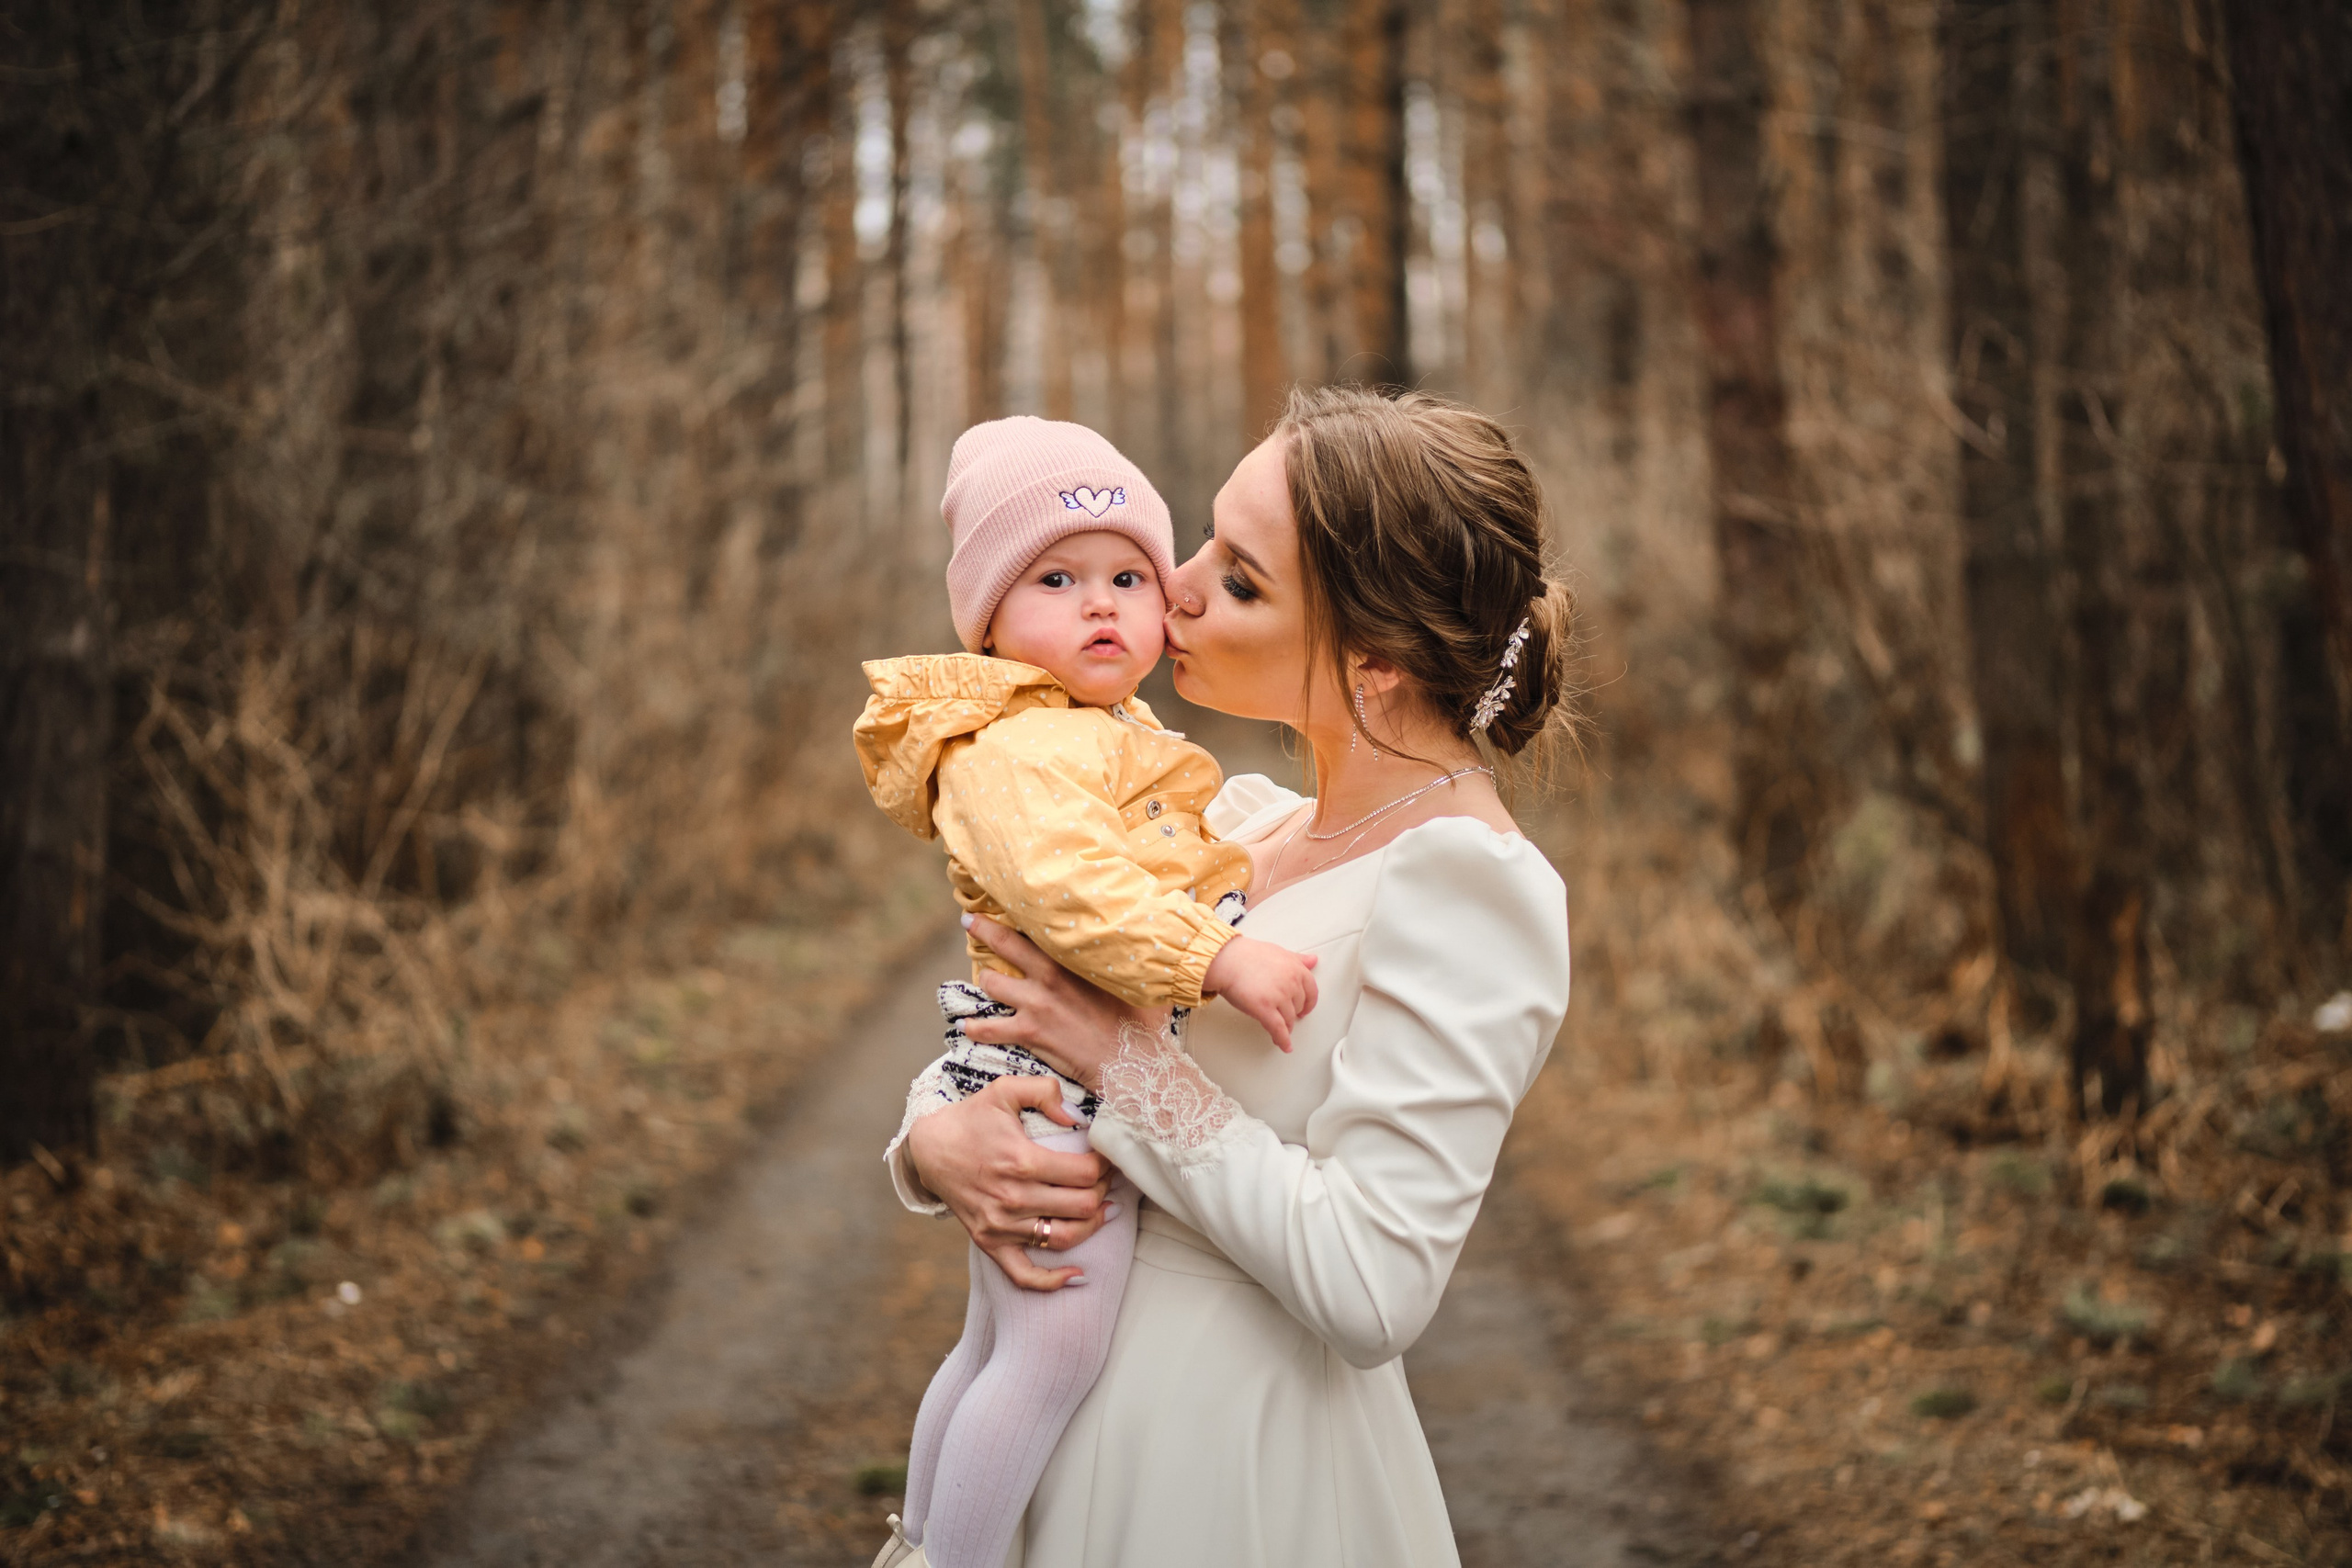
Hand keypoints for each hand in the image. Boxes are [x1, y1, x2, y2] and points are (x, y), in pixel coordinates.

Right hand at [904, 1075, 1115, 1290]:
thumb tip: (1076, 1116)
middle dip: (1103, 1191)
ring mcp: (1001, 1225)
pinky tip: (1077, 1274)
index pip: (1085, 1173)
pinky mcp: (989, 1243)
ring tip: (1103, 1210)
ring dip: (1092, 1225)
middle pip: (1081, 1206)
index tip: (1107, 1157)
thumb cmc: (972, 1118)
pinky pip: (1024, 1275)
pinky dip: (1053, 1280)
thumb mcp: (1005, 1089)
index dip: (1105, 1165)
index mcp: (1022, 1161)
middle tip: (1106, 1179)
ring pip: (1065, 1238)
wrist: (929, 1149)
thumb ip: (1044, 1091)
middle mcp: (1013, 1198)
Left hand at [957, 914, 1164, 1089]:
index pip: (1042, 926)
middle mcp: (1050, 975)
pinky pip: (990, 1028)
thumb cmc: (1143, 1023)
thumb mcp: (1142, 982)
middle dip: (984, 929)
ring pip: (992, 982)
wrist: (1133, 1063)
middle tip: (970, 921)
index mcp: (1076, 959)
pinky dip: (976, 1027)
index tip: (1007, 901)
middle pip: (1005, 943)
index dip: (1022, 913)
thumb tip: (1160, 934)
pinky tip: (968, 1026)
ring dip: (987, 981)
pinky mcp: (1029, 1032)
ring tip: (982, 980)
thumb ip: (1135, 959)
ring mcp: (1036, 1004)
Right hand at [1201, 934, 1318, 1051]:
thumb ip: (1298, 959)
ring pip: (1288, 1019)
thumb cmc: (1246, 955)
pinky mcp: (1265, 1009)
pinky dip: (1283, 1040)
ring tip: (1281, 1030)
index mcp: (1296, 968)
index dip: (1308, 1003)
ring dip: (1285, 1027)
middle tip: (1285, 1016)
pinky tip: (1285, 1046)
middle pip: (1298, 1007)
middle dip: (1292, 1013)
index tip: (1305, 1008)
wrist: (1226, 959)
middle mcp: (1291, 982)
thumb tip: (1313, 961)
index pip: (1311, 991)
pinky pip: (1278, 1029)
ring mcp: (1279, 997)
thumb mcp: (1278, 952)